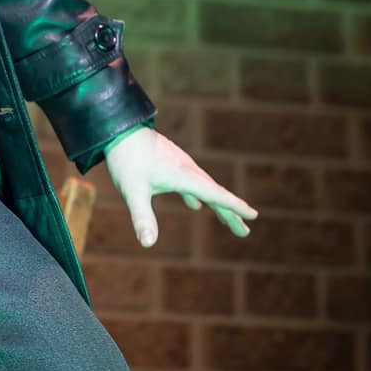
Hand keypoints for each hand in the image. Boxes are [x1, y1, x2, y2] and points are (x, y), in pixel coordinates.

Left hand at [102, 126, 255, 246]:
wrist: (117, 127)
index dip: (234, 207)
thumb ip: (142, 217)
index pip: (216, 195)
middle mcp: (187, 169)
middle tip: (244, 232)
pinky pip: (189, 182)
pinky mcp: (169, 161)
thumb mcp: (132, 191)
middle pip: (214, 193)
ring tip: (226, 219)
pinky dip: (197, 195)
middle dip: (230, 212)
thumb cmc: (125, 159)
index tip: (254, 216)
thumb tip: (147, 243)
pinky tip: (194, 204)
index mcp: (184, 176)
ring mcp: (179, 164)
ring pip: (203, 187)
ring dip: (216, 204)